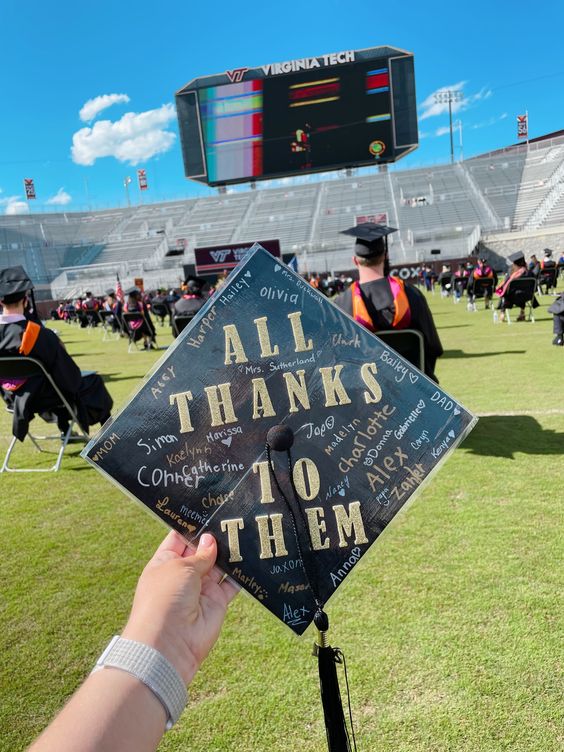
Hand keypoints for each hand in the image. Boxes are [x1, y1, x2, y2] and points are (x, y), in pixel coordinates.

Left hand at [122, 531, 237, 684]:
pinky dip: (241, 573)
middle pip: (202, 550)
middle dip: (215, 537)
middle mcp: (183, 574)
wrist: (170, 644)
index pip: (180, 538)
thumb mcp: (180, 568)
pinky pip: (232, 584)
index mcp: (166, 562)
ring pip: (219, 565)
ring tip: (244, 530)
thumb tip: (211, 540)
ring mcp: (201, 588)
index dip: (193, 526)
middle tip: (233, 516)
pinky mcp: (218, 602)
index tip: (209, 509)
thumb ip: (200, 554)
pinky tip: (252, 556)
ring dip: (229, 552)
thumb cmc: (165, 599)